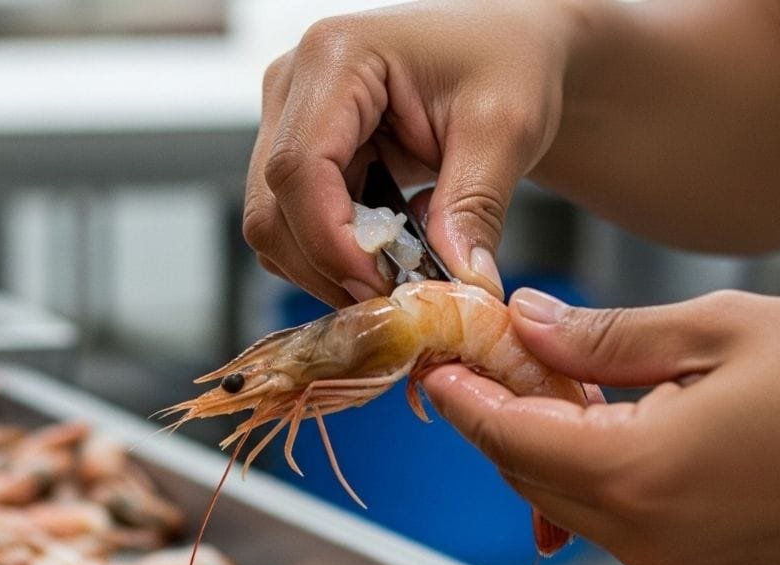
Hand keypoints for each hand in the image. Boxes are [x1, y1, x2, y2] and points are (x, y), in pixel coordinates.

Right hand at [243, 0, 583, 305]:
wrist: (506, 49)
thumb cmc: (507, 60)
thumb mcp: (506, 128)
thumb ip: (475, 206)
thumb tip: (459, 283)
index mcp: (336, 56)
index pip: (299, 168)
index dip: (331, 243)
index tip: (383, 288)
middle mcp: (293, 85)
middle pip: (271, 208)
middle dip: (329, 267)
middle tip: (398, 300)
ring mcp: (287, 121)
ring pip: (274, 228)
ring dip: (330, 269)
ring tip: (399, 276)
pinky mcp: (301, 154)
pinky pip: (295, 228)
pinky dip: (335, 258)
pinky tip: (386, 255)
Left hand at [423, 288, 779, 564]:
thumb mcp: (717, 330)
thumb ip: (605, 337)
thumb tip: (527, 326)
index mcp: (639, 474)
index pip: (510, 437)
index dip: (464, 395)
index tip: (435, 358)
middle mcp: (644, 536)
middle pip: (529, 473)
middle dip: (495, 414)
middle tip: (480, 356)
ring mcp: (672, 563)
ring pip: (568, 499)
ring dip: (542, 443)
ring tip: (540, 379)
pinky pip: (614, 520)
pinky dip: (589, 472)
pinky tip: (600, 424)